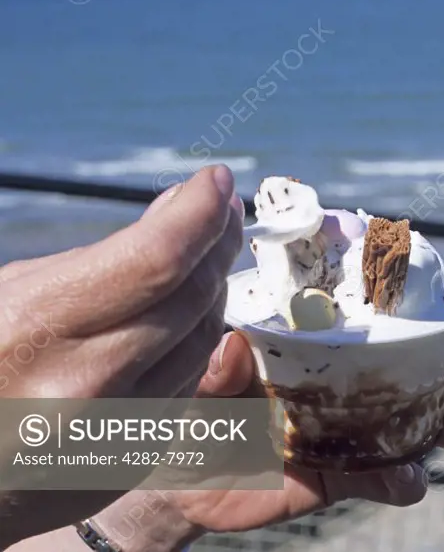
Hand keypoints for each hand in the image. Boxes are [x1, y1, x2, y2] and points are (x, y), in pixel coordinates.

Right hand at [0, 166, 244, 545]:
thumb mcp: (10, 294)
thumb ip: (99, 258)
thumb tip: (179, 211)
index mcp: (35, 328)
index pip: (156, 259)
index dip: (200, 212)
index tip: (217, 180)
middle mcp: (82, 385)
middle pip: (192, 298)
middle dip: (218, 242)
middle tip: (224, 210)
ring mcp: (111, 432)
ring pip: (203, 342)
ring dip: (215, 289)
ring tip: (208, 253)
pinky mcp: (132, 462)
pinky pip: (188, 384)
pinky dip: (196, 341)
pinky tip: (186, 314)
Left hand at [110, 318, 443, 545]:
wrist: (166, 481)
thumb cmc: (179, 407)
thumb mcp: (190, 372)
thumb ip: (214, 360)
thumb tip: (235, 345)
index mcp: (311, 337)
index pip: (372, 305)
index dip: (416, 297)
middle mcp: (339, 376)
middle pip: (411, 358)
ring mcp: (343, 426)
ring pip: (410, 417)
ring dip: (441, 418)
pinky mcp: (336, 474)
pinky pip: (379, 477)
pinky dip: (402, 480)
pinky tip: (409, 479)